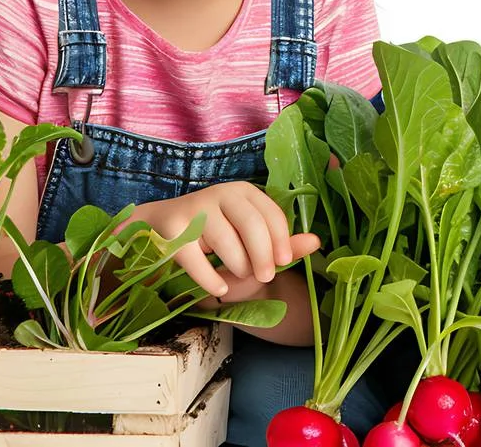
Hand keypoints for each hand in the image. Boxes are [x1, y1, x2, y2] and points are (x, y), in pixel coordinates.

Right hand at [128, 181, 319, 301]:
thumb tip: (317, 242)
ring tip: (238, 275)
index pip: (271, 214)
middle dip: (262, 255)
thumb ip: (283, 243)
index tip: (284, 262)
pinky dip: (210, 279)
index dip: (282, 240)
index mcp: (244, 192)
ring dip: (237, 265)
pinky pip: (196, 259)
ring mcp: (194, 209)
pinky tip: (220, 288)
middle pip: (251, 224)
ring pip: (225, 241)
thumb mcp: (252, 241)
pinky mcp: (171, 230)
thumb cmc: (217, 239)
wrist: (163, 231)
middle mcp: (220, 194)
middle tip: (266, 277)